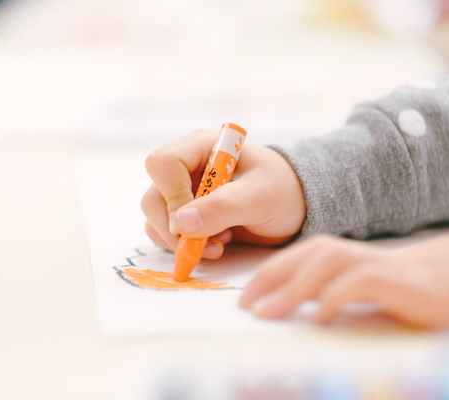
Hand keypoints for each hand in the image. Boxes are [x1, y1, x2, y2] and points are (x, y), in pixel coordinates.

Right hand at [141, 129, 305, 259]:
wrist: (295, 208)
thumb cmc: (282, 190)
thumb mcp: (259, 197)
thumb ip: (222, 207)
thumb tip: (180, 224)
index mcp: (201, 148)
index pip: (162, 164)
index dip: (172, 195)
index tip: (193, 220)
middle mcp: (186, 169)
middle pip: (153, 198)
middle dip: (176, 229)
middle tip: (208, 244)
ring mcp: (183, 194)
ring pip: (156, 220)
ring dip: (182, 241)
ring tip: (220, 245)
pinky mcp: (186, 218)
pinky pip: (166, 235)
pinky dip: (186, 247)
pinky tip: (217, 245)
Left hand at [239, 220, 448, 327]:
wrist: (433, 281)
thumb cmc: (378, 285)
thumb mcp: (337, 284)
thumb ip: (308, 288)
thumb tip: (270, 304)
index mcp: (322, 251)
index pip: (282, 262)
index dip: (259, 280)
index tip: (241, 303)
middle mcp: (338, 251)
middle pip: (294, 260)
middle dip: (265, 282)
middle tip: (245, 307)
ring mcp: (361, 261)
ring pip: (319, 267)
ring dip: (291, 291)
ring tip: (269, 314)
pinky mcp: (384, 277)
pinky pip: (353, 285)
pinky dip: (332, 299)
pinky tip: (318, 319)